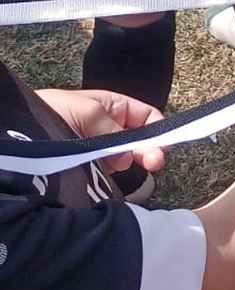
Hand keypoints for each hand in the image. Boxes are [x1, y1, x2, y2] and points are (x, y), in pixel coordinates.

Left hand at [36, 87, 165, 178]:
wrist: (18, 131)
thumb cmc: (54, 111)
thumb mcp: (88, 112)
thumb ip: (114, 131)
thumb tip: (127, 157)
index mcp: (114, 107)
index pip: (147, 117)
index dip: (157, 131)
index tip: (161, 149)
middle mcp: (110, 129)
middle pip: (139, 141)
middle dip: (148, 150)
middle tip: (153, 164)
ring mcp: (98, 150)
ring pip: (124, 159)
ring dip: (129, 164)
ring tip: (126, 170)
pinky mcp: (86, 168)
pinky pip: (106, 173)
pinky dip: (112, 179)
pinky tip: (112, 182)